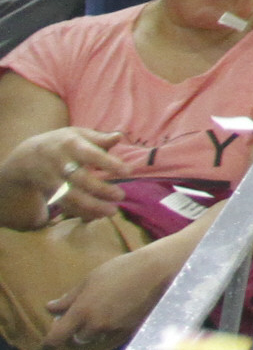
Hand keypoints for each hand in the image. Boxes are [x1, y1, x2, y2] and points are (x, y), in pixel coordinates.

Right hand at [6, 126, 132, 224]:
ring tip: (111, 211)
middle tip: (121, 195)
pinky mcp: (50, 193)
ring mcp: (54, 180)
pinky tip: (97, 216)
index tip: (128, 172)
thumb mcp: (79, 134)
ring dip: (91, 206)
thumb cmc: (63, 143)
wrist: (27, 156)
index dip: (109, 164)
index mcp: (72, 145)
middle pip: (81, 179)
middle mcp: (61, 164)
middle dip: (101, 189)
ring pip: (71, 197)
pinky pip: (66, 205)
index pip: (92, 155)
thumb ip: (100, 138)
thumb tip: (119, 136)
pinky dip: (81, 212)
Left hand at [39, 243, 169, 349]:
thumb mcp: (91, 278)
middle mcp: (95, 326)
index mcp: (81, 312)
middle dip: (79, 330)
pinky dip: (113, 327)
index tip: (48, 340)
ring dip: (96, 329)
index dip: (50, 341)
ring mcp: (113, 330)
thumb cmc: (121, 269)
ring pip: (97, 337)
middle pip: (78, 338)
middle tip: (86, 315)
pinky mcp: (129, 331)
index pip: (57, 336)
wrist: (157, 271)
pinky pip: (113, 335)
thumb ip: (69, 297)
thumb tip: (50, 308)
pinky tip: (121, 312)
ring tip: (106, 312)